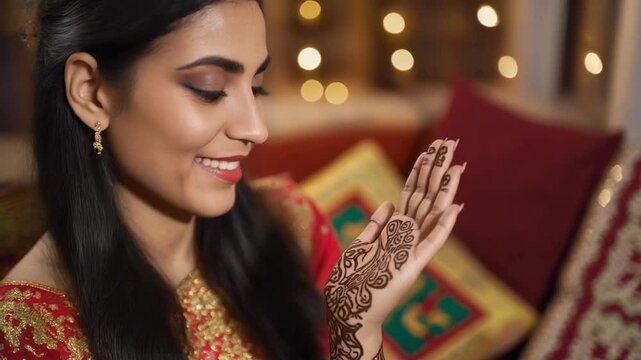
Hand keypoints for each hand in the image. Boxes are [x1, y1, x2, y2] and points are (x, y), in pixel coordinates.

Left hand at [324, 139, 464, 359]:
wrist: (350, 316)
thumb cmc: (353, 284)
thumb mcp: (360, 248)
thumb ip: (377, 226)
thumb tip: (389, 202)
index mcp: (396, 233)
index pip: (413, 194)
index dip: (423, 171)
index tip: (434, 150)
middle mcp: (408, 239)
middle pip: (426, 196)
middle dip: (437, 169)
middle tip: (451, 143)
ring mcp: (412, 252)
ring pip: (431, 213)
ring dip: (443, 188)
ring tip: (456, 163)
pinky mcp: (411, 268)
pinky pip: (430, 243)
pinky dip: (443, 225)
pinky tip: (454, 207)